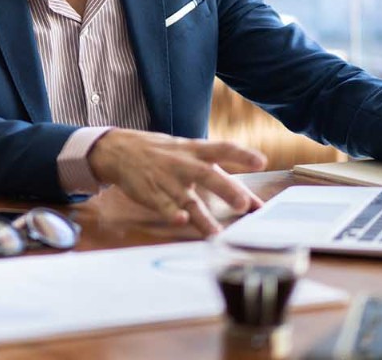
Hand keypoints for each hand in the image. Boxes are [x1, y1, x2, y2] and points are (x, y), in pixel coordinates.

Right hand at [87, 130, 265, 235]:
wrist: (120, 150)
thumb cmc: (164, 154)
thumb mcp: (190, 155)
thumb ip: (221, 176)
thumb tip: (253, 201)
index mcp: (195, 151)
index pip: (222, 149)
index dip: (242, 154)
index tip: (261, 160)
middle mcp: (183, 164)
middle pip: (208, 176)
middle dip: (226, 189)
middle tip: (242, 204)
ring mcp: (167, 180)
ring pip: (188, 200)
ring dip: (203, 217)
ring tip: (216, 233)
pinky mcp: (152, 194)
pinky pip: (164, 206)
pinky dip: (172, 214)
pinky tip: (181, 221)